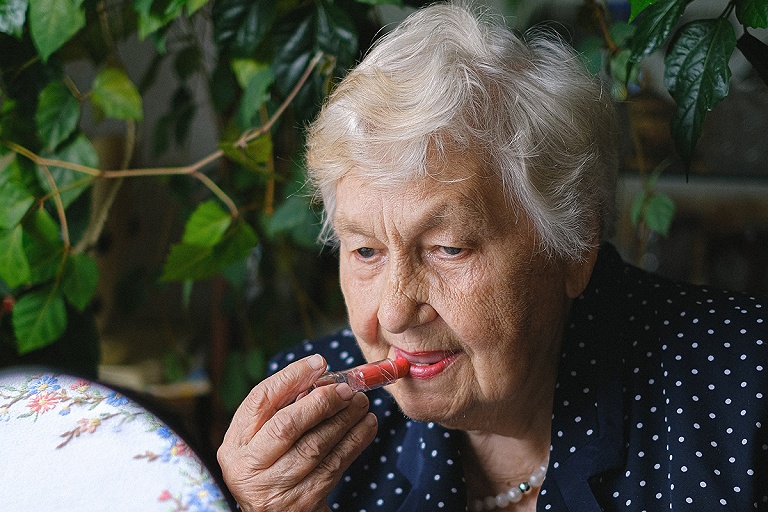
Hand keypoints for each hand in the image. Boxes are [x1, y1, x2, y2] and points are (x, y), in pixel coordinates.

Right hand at [217, 354, 377, 510]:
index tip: (319, 363)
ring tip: (361, 402)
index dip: (291, 377)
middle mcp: (250, 467)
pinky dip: (354, 441)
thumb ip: (282, 408)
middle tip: (346, 388)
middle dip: (322, 402)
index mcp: (236, 444)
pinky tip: (366, 425)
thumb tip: (319, 373)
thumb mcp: (264, 439)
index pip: (260, 400)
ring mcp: (276, 488)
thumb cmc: (274, 465)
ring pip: (315, 445)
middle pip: (288, 425)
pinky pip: (334, 465)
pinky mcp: (303, 501)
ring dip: (344, 420)